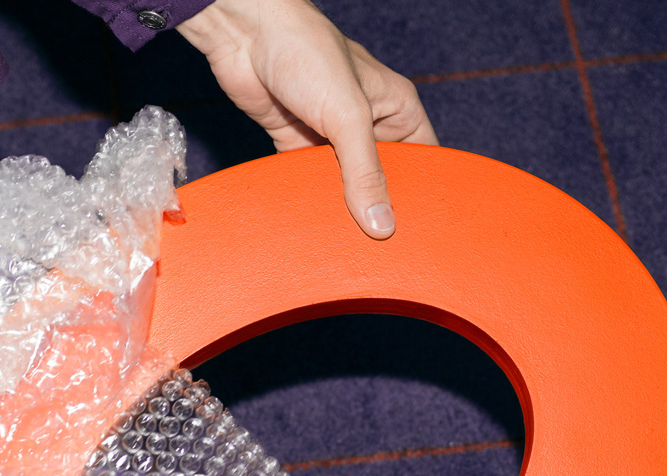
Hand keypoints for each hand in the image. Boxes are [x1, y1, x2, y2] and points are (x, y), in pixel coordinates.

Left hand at [177, 0, 437, 238]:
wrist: (244, 34)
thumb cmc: (306, 53)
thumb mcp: (347, 117)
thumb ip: (365, 173)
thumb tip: (382, 226)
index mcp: (397, 108)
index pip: (422, 161)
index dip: (422, 195)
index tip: (418, 234)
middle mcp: (368, 123)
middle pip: (381, 179)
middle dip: (377, 208)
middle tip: (380, 250)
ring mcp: (331, 134)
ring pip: (343, 184)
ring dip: (340, 207)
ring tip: (346, 246)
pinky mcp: (296, 141)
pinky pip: (309, 180)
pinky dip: (309, 198)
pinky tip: (312, 224)